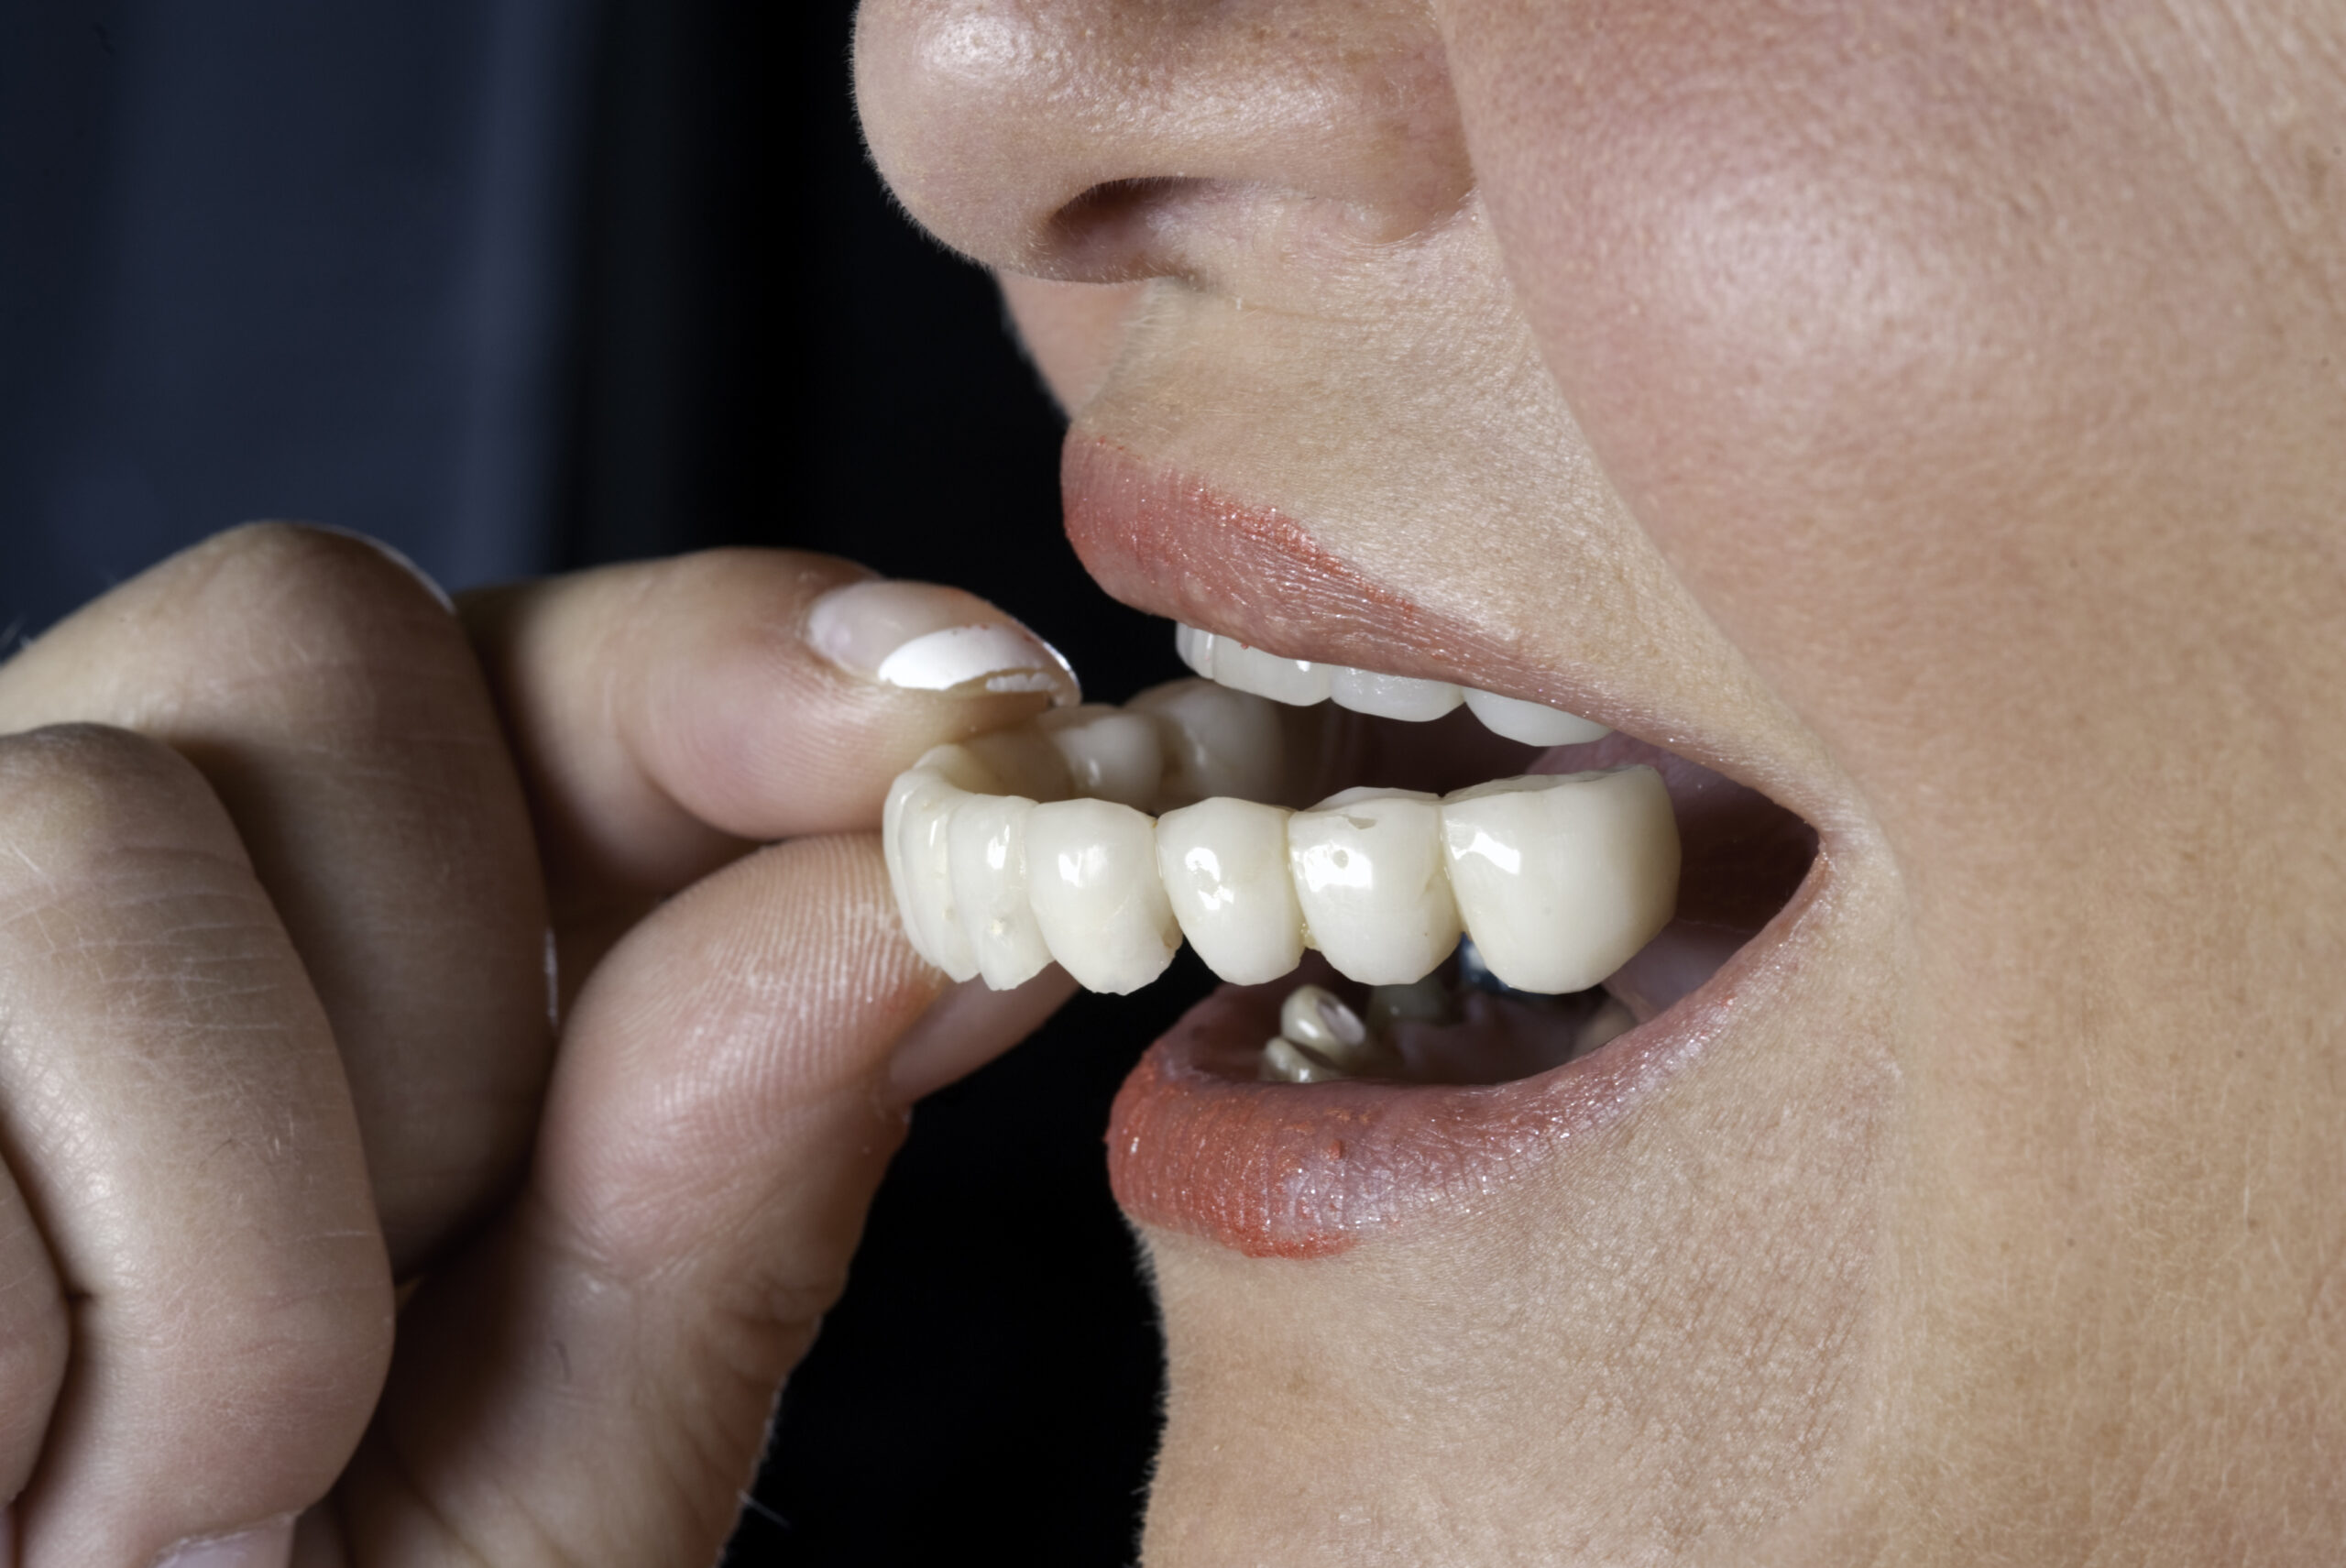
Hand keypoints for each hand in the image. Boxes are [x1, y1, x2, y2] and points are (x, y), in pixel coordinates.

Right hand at [0, 525, 1074, 1564]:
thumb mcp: (542, 1479)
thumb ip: (718, 1189)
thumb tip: (938, 893)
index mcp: (324, 944)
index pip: (553, 662)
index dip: (756, 654)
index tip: (972, 694)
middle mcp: (75, 880)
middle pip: (315, 626)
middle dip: (443, 994)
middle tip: (383, 1342)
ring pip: (97, 830)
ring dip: (228, 1252)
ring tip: (177, 1506)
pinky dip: (17, 1359)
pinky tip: (6, 1488)